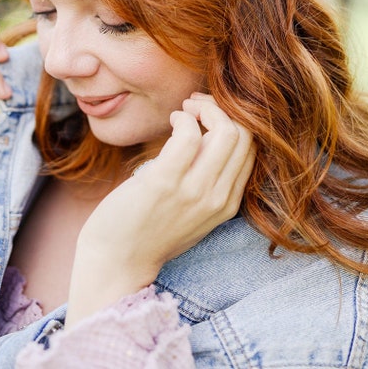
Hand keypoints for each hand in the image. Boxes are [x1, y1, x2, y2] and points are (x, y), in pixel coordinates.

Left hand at [66, 94, 254, 326]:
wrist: (116, 262)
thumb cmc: (149, 229)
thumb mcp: (194, 210)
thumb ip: (210, 179)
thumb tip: (210, 132)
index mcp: (228, 204)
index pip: (251, 150)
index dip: (234, 123)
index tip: (210, 116)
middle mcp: (217, 199)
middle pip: (245, 136)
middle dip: (223, 110)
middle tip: (197, 106)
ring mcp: (193, 192)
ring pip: (226, 131)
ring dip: (205, 109)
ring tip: (185, 110)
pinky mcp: (165, 182)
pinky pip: (189, 134)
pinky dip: (184, 117)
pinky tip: (173, 118)